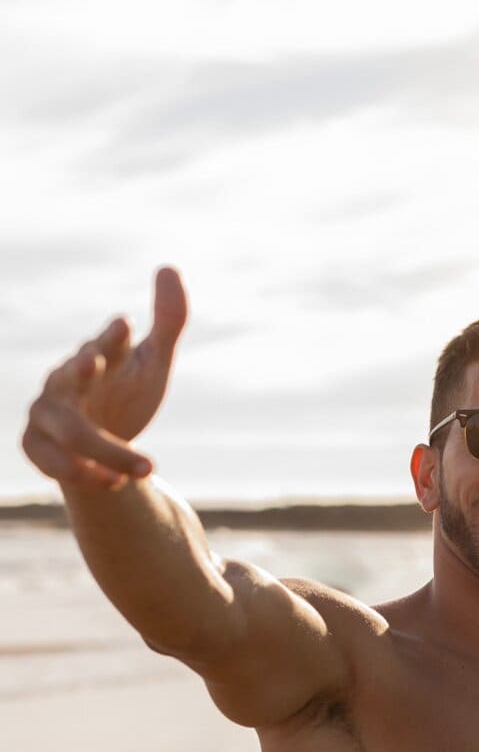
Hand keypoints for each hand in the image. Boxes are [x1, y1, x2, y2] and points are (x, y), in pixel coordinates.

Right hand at [21, 267, 188, 490]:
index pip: (104, 343)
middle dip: (82, 373)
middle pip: (73, 379)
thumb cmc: (128, 393)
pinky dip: (82, 473)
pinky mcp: (37, 446)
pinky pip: (51, 461)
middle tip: (95, 362)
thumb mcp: (153, 363)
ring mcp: (47, 413)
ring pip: (69, 429)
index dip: (112, 336)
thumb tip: (168, 267)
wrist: (105, 444)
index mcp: (98, 357)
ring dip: (105, 449)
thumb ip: (167, 321)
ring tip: (144, 465)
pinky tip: (115, 483)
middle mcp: (66, 381)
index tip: (124, 325)